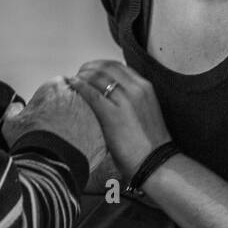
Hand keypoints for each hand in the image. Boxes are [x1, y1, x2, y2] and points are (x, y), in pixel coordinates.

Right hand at [2, 77, 111, 192]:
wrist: (48, 164)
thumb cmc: (30, 141)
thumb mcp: (12, 123)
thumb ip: (14, 111)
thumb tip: (15, 108)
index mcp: (57, 86)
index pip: (60, 85)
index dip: (55, 98)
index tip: (52, 110)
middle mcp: (80, 95)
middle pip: (80, 96)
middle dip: (74, 106)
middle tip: (65, 122)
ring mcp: (96, 113)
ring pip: (94, 112)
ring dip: (88, 120)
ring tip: (74, 137)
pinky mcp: (105, 132)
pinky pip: (101, 131)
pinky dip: (95, 138)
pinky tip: (83, 147)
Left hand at [68, 60, 171, 177]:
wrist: (155, 162)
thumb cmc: (148, 143)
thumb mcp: (143, 112)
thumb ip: (130, 101)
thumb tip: (110, 99)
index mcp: (145, 87)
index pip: (117, 66)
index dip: (100, 65)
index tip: (89, 70)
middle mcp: (137, 89)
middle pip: (106, 67)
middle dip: (89, 68)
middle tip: (78, 74)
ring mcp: (126, 100)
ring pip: (97, 77)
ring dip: (82, 75)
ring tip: (72, 81)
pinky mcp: (113, 114)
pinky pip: (92, 93)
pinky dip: (79, 86)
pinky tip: (72, 86)